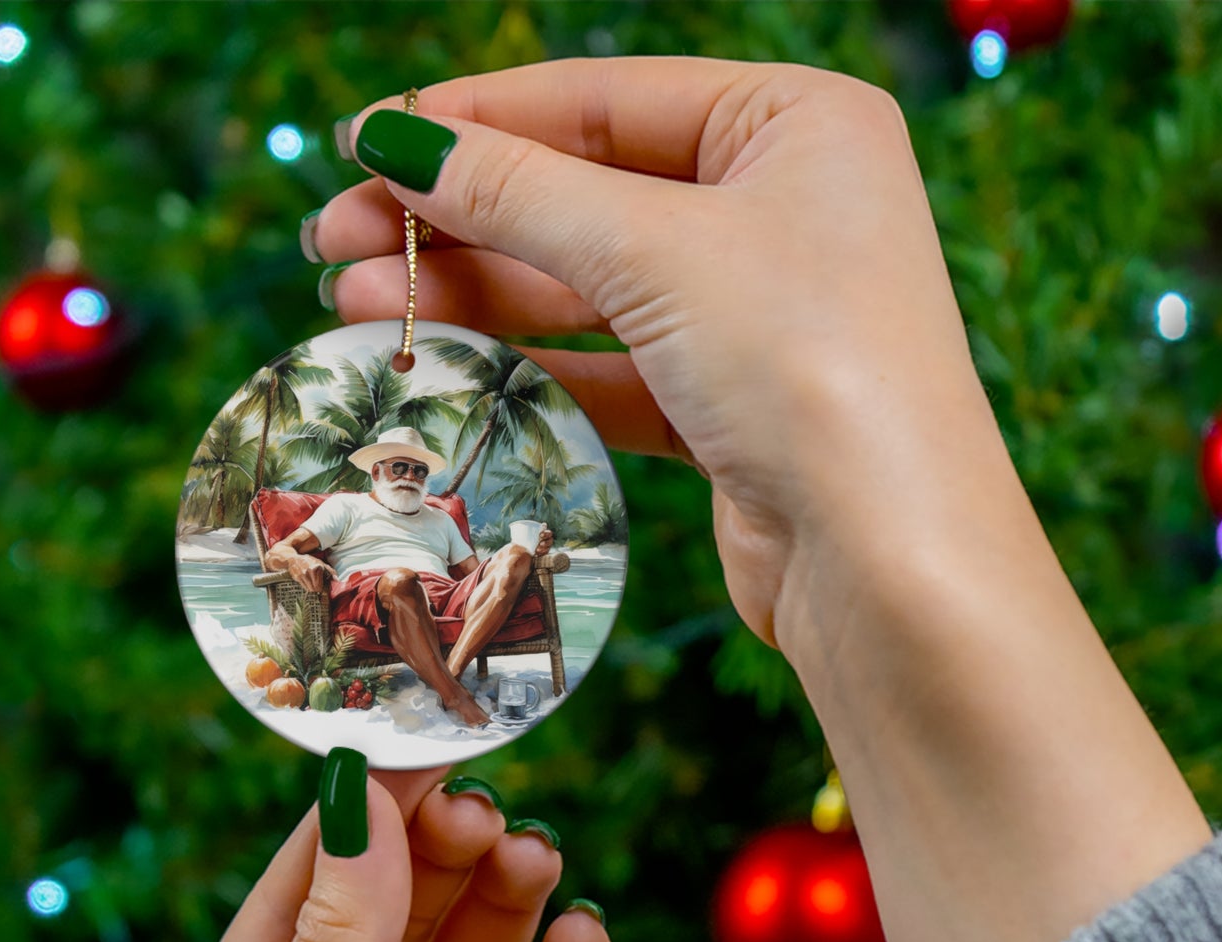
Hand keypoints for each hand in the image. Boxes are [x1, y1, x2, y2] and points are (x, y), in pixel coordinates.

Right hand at [286, 552, 336, 592]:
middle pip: (315, 588)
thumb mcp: (320, 563)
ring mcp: (303, 574)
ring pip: (309, 589)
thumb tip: (337, 579)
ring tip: (312, 586)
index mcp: (318, 567)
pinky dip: (306, 587)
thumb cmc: (309, 561)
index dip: (321, 588)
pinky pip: (304, 587)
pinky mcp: (297, 577)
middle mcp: (310, 570)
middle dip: (317, 589)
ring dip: (311, 589)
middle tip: (317, 588)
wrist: (294, 558)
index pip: (321, 584)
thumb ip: (330, 570)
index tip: (321, 588)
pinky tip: (306, 582)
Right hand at [312, 58, 1000, 650]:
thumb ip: (520, 192)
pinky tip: (444, 366)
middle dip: (458, 219)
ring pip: (591, 289)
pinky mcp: (733, 408)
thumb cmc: (807, 366)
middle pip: (587, 195)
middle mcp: (784, 209)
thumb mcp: (655, 251)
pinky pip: (614, 369)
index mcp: (796, 124)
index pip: (604, 100)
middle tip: (334, 241)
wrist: (887, 560)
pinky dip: (532, 368)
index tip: (363, 143)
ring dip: (476, 297)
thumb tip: (397, 141)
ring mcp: (760, 314)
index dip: (475, 121)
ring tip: (355, 306)